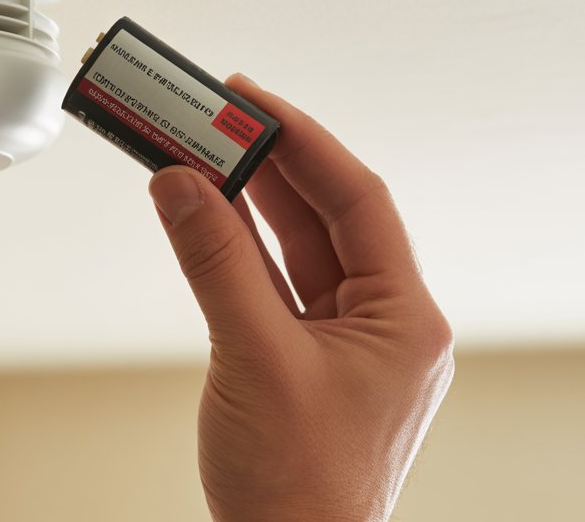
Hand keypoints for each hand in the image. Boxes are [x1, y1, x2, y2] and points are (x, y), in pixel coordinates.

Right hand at [148, 74, 453, 521]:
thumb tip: (180, 186)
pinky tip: (205, 215)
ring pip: (296, 251)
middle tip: (218, 116)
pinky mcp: (305, 362)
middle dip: (270, 165)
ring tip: (203, 152)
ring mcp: (344, 345)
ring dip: (248, 203)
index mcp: (404, 320)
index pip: (358, 202)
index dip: (303, 142)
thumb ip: (215, 264)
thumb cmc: (297, 488)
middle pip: (326, 219)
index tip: (252, 101)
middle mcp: (383, 325)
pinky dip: (237, 251)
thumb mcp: (254, 358)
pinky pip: (273, 287)